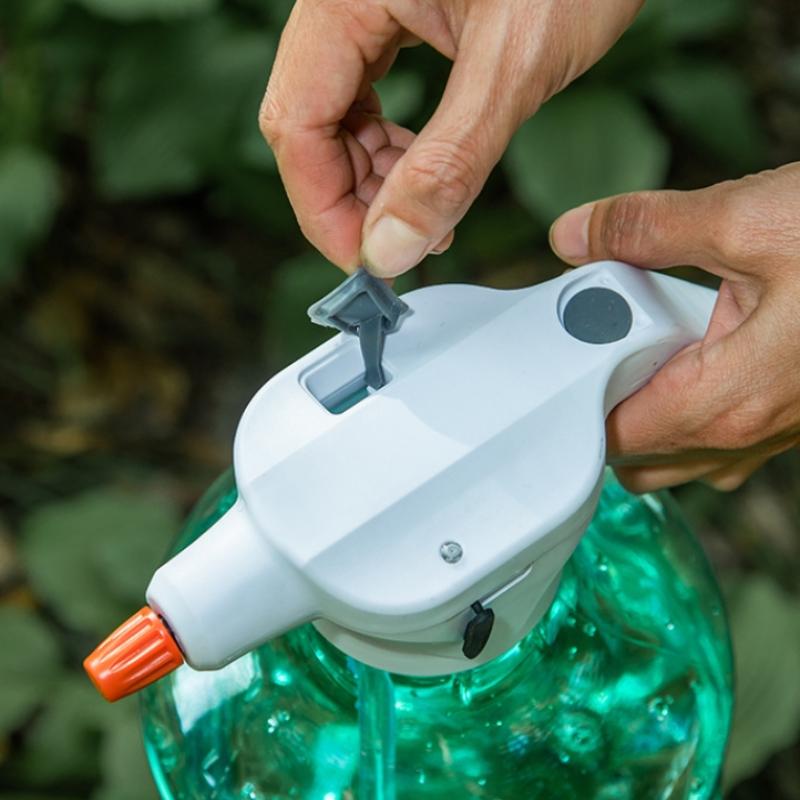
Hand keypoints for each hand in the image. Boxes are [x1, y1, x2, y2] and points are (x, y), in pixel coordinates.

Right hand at [260, 0, 642, 276]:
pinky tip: (426, 166)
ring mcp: (365, 2)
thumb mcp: (514, 63)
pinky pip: (368, 90)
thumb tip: (392, 247)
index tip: (369, 262)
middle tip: (405, 242)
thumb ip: (449, 162)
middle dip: (352, 196)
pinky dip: (392, 142)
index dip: (324, 208)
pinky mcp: (395, 11)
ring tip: (426, 211)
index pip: (296, 122)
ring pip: (336, 111)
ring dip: (373, 175)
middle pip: (308, 121)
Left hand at [550, 163, 799, 491]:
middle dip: (607, 406)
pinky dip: (688, 400)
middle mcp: (747, 431)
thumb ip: (647, 229)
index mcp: (725, 399)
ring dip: (648, 404)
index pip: (613, 434)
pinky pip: (716, 432)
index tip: (562, 355)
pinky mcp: (786, 414)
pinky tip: (694, 342)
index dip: (575, 400)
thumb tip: (576, 234)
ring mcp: (771, 432)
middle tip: (604, 338)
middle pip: (637, 454)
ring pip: (677, 450)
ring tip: (650, 335)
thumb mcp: (747, 218)